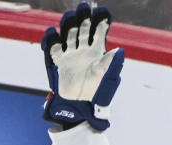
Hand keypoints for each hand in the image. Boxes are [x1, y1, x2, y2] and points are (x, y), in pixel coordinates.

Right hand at [42, 4, 124, 130]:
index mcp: (98, 52)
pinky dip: (52, 39)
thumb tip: (119, 51)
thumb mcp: (106, 78)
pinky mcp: (59, 61)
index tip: (103, 11)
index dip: (101, 20)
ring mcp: (71, 54)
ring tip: (70, 18)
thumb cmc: (97, 94)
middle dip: (83, 17)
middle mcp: (84, 50)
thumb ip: (111, 64)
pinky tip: (53, 33)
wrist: (80, 108)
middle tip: (84, 7)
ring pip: (68, 33)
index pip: (99, 32)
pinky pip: (54, 47)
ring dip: (68, 24)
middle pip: (82, 28)